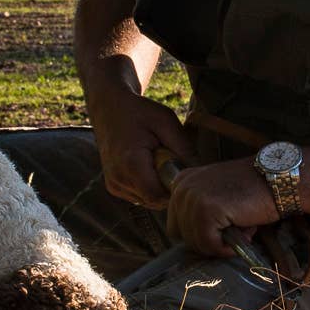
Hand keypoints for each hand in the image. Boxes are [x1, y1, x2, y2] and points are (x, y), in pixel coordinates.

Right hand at [86, 89, 191, 210]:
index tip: (182, 170)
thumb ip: (184, 148)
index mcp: (131, 163)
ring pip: (149, 201)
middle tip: (170, 161)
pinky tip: (148, 166)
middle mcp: (118, 179)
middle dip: (169, 187)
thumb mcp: (166, 121)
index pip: (159, 196)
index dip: (175, 189)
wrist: (108, 109)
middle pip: (156, 201)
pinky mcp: (113, 187)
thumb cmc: (139, 112)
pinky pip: (140, 196)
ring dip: (159, 187)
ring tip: (157, 161)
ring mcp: (114, 185)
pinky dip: (149, 186)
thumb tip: (200, 173)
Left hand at [167, 159, 281, 256]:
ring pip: (196, 242)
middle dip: (209, 240)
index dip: (199, 235)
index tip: (221, 232)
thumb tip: (194, 242)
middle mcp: (182, 187)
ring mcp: (192, 197)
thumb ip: (200, 211)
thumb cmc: (253, 190)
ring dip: (220, 244)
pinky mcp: (205, 209)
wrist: (278, 180)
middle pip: (182, 236)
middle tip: (235, 231)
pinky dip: (226, 248)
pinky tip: (243, 235)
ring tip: (243, 229)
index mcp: (182, 182)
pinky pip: (208, 244)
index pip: (176, 225)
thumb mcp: (217, 194)